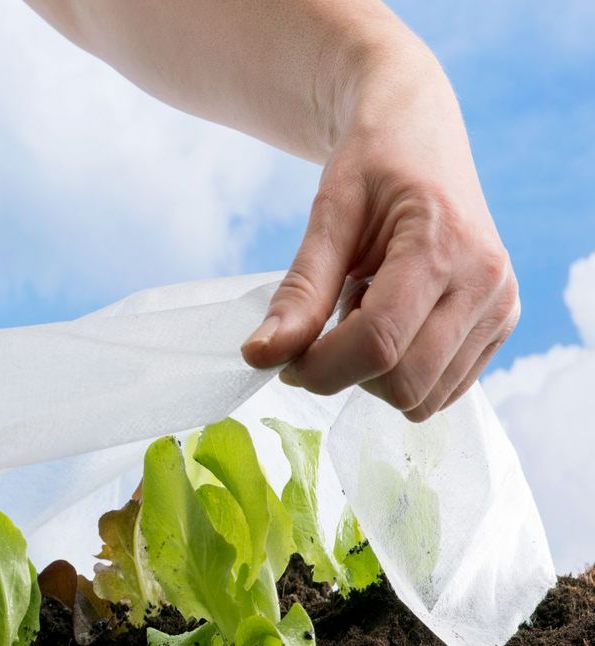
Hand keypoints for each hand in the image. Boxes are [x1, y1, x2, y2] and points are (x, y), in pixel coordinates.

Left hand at [242, 53, 518, 420]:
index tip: (281, 358)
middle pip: (403, 382)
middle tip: (322, 326)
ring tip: (366, 310)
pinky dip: (401, 372)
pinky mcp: (500, 324)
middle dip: (345, 373)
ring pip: (423, 398)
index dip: (318, 367)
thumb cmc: (371, 164)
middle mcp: (486, 283)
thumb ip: (300, 291)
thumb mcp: (328, 215)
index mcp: (444, 246)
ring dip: (374, 374)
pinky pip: (440, 390)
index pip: (378, 344)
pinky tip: (392, 321)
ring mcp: (500, 307)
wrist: (420, 132)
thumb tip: (260, 357)